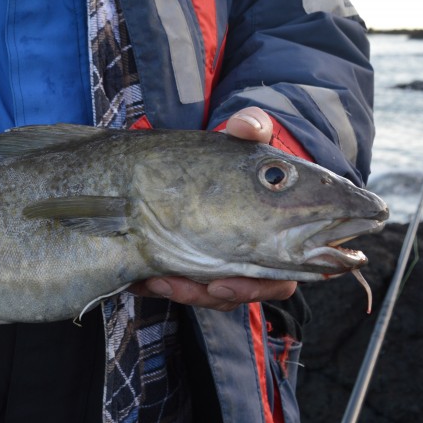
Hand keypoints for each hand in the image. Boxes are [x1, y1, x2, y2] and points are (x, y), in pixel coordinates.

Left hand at [128, 107, 296, 310]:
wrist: (196, 161)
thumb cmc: (234, 154)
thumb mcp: (242, 138)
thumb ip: (251, 128)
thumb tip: (247, 126)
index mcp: (275, 237)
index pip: (279, 277)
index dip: (257, 286)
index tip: (227, 280)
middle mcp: (252, 258)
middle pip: (240, 294)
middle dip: (212, 295)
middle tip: (188, 285)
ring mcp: (220, 264)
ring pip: (209, 296)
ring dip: (184, 292)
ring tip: (158, 280)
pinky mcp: (189, 266)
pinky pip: (178, 288)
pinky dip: (161, 286)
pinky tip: (143, 278)